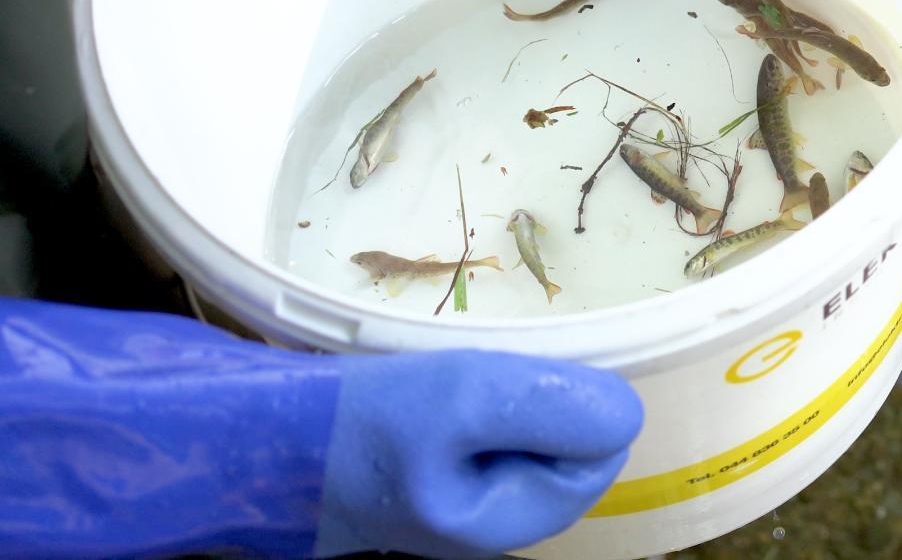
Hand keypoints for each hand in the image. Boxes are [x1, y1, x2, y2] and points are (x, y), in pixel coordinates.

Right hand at [317, 350, 643, 557]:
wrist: (259, 436)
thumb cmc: (363, 418)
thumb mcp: (468, 394)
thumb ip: (553, 406)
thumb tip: (626, 416)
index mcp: (501, 529)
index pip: (595, 460)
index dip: (571, 407)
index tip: (511, 384)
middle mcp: (487, 533)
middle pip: (563, 453)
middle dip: (534, 407)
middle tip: (473, 387)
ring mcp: (460, 511)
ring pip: (526, 442)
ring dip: (503, 404)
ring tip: (446, 395)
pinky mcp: (438, 485)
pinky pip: (489, 441)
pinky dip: (476, 410)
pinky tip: (433, 402)